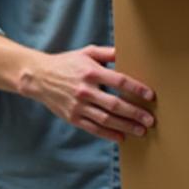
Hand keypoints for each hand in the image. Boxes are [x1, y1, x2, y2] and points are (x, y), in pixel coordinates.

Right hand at [16, 44, 155, 143]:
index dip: (136, 88)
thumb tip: (127, 52)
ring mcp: (78, 106)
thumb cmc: (66, 64)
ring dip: (126, 126)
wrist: (39, 77)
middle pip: (115, 104)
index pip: (119, 81)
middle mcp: (85, 90)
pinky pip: (93, 128)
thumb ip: (107, 53)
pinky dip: (108, 134)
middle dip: (135, 113)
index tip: (150, 95)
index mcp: (91, 72)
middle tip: (150, 120)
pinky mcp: (72, 117)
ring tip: (141, 130)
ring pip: (106, 119)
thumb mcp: (86, 53)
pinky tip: (121, 137)